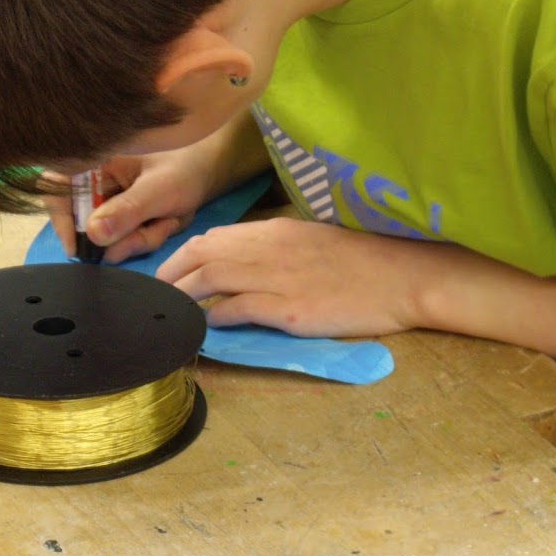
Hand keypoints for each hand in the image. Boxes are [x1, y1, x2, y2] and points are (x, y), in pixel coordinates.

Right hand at [43, 108, 270, 261]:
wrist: (211, 167)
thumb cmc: (185, 165)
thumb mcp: (158, 189)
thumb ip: (127, 211)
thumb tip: (94, 235)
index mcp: (93, 161)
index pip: (56, 190)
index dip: (60, 219)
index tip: (77, 246)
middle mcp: (95, 182)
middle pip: (85, 224)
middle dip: (121, 236)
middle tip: (156, 226)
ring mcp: (109, 202)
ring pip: (109, 238)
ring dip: (140, 237)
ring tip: (167, 218)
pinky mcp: (124, 217)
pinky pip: (125, 241)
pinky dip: (147, 238)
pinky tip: (166, 221)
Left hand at [156, 217, 426, 336]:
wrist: (402, 276)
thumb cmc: (363, 259)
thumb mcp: (312, 240)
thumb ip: (275, 248)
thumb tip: (242, 263)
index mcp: (275, 230)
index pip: (213, 238)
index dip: (182, 255)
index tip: (167, 272)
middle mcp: (269, 249)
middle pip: (202, 254)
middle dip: (170, 274)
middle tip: (153, 294)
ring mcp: (278, 278)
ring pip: (212, 278)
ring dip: (182, 295)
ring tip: (166, 310)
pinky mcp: (290, 308)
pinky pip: (239, 308)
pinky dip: (215, 316)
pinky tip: (204, 325)